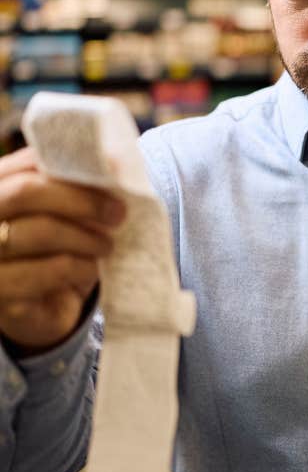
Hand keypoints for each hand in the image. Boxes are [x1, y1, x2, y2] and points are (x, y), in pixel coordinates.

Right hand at [0, 147, 125, 355]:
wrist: (42, 309)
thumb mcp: (62, 214)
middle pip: (25, 191)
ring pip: (40, 232)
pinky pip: (50, 271)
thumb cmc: (54, 249)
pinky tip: (91, 269)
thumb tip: (112, 162)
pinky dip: (82, 267)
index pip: (25, 163)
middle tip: (118, 213)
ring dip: (87, 238)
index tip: (112, 176)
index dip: (71, 167)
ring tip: (106, 245)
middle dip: (81, 200)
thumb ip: (74, 185)